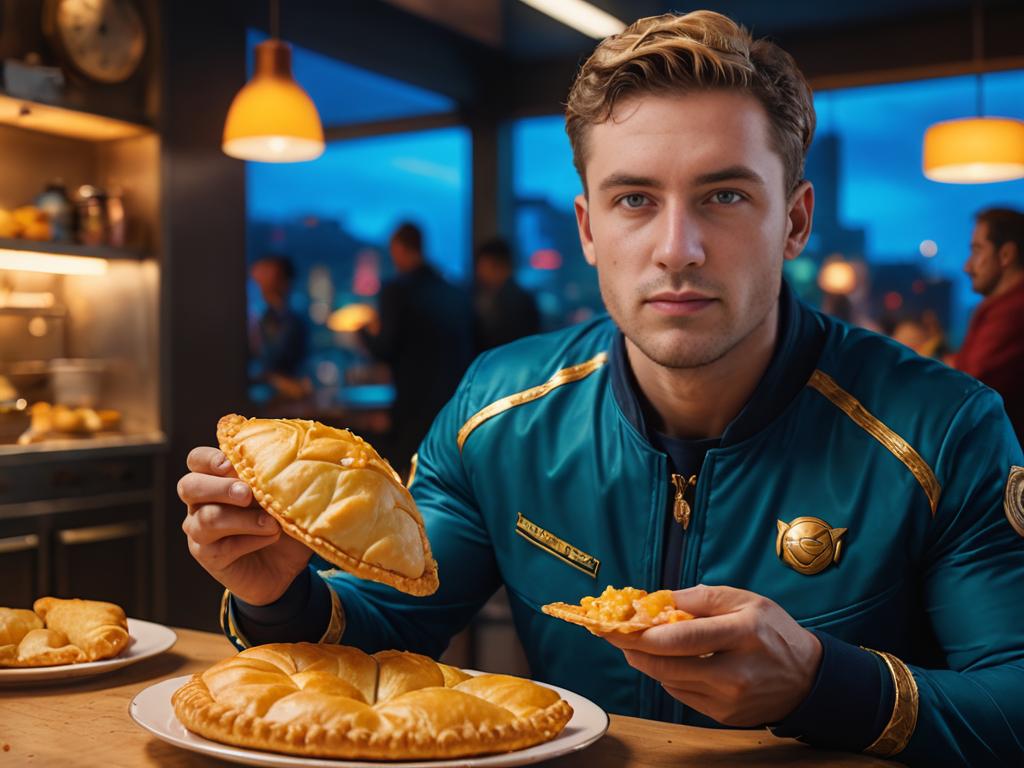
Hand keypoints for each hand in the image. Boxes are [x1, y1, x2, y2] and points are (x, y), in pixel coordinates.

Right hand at [178, 446, 311, 604]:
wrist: (286, 565)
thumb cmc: (282, 519)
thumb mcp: (283, 495)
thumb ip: (275, 479)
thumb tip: (282, 465)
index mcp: (215, 478)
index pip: (196, 460)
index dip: (208, 459)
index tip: (231, 464)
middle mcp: (200, 502)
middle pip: (189, 486)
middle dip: (220, 487)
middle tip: (247, 494)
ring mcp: (200, 530)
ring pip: (207, 519)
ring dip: (243, 519)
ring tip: (271, 523)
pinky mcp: (208, 556)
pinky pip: (222, 547)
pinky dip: (251, 540)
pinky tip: (271, 537)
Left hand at [601, 585, 821, 725]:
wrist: (808, 678)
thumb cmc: (773, 632)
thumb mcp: (745, 600)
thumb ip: (700, 597)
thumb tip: (655, 600)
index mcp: (743, 634)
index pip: (681, 638)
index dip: (642, 633)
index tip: (617, 623)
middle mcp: (735, 672)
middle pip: (667, 665)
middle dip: (633, 650)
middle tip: (614, 634)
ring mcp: (729, 699)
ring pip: (669, 681)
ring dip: (647, 662)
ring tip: (638, 644)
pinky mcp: (724, 716)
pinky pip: (682, 694)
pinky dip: (669, 676)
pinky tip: (670, 661)